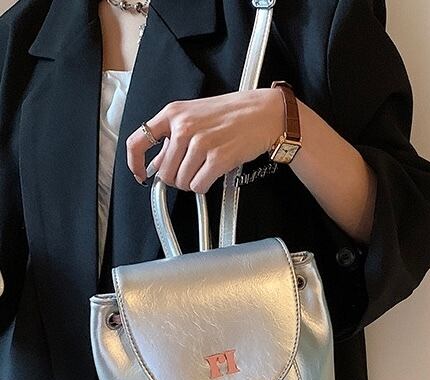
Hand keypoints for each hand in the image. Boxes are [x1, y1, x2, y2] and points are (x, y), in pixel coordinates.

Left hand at [126, 88, 283, 192]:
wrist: (263, 112)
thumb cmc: (233, 113)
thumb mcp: (195, 115)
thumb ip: (172, 137)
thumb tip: (155, 163)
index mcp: (173, 113)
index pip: (138, 141)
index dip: (134, 163)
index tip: (140, 173)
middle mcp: (184, 127)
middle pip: (163, 172)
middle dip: (175, 178)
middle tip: (188, 171)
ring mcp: (200, 143)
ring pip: (180, 181)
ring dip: (191, 182)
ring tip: (204, 168)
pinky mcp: (217, 158)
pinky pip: (198, 185)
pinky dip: (204, 185)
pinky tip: (212, 173)